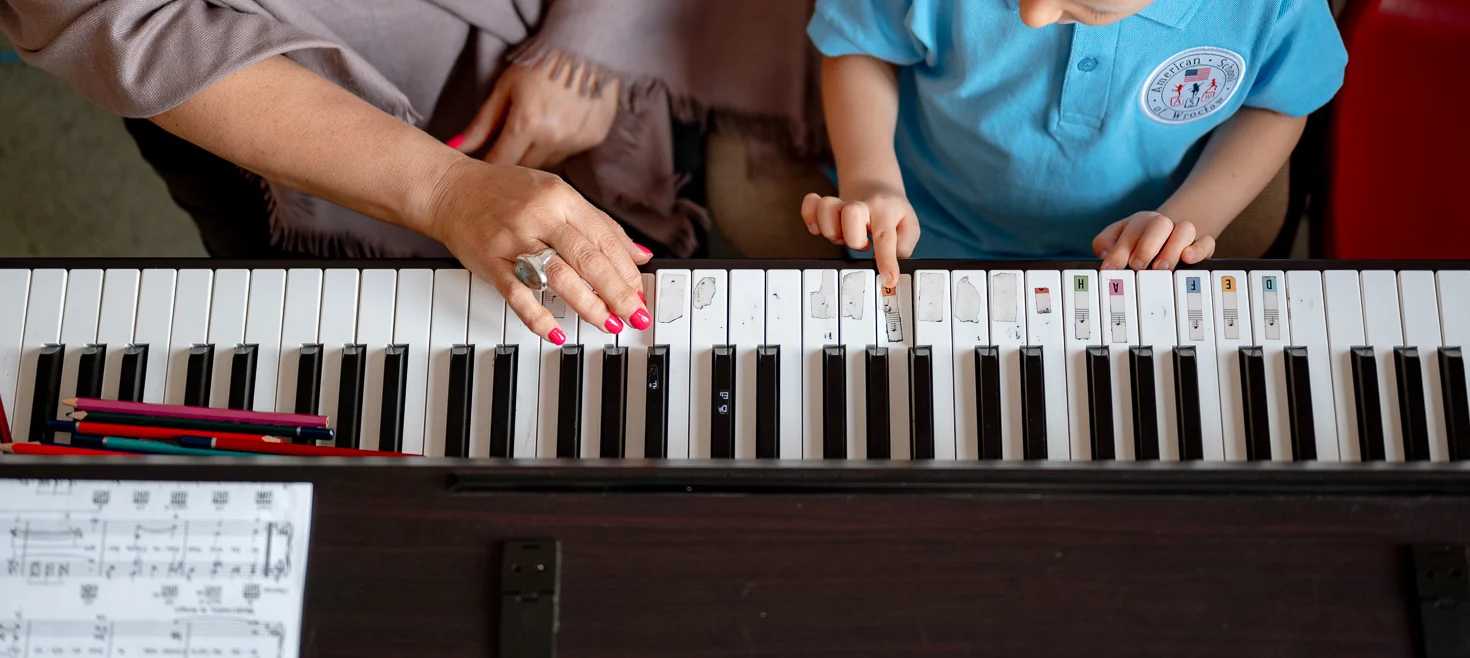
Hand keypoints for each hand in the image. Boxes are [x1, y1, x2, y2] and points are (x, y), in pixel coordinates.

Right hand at [424, 158, 652, 343]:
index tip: (640, 294)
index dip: (626, 270)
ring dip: (588, 304)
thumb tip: (639, 254)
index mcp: (561, 197)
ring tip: (608, 324)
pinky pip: (517, 294)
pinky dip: (538, 316)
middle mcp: (540, 216)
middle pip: (587, 258)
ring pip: (558, 276)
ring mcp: (514, 239)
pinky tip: (556, 333)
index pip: (604, 238)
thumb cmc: (506, 192)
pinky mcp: (490, 261)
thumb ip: (599, 224)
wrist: (450, 189)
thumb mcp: (557, 195)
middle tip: (635, 315)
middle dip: (617, 291)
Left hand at [450, 61, 620, 168]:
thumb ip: (481, 124)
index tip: (481, 165)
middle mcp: (553, 137)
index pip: (499, 163)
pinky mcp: (593, 139)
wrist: (586, 46)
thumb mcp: (504, 89)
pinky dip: (559, 145)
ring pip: (546, 163)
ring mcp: (575, 140)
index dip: (488, 167)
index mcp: (526, 124)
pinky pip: (568, 153)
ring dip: (536, 153)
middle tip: (508, 142)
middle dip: (512, 158)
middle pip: (523, 167)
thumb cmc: (538, 63)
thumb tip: (455, 147)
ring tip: (536, 128)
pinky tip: (559, 124)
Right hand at [800, 190, 919, 287]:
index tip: (888, 279)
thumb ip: (903, 247)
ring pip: (826, 208)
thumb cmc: (892, 213)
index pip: (885, 236)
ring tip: (844, 237)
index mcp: (885, 210)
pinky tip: (819, 230)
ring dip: (832, 230)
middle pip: (851, 214)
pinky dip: (810, 218)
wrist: (876, 187)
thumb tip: (890, 266)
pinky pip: (809, 206)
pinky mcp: (824, 205)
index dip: (886, 260)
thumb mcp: (908, 227)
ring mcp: (840, 203)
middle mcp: (861, 204)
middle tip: (863, 244)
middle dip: (854, 239)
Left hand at [1093, 212, 1216, 270]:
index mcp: (1139, 222)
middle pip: (1159, 224)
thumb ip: (1105, 244)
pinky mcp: (1201, 244)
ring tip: (1161, 268)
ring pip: (1185, 230)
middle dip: (1146, 246)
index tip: (1111, 269)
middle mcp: (1162, 224)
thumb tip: (1105, 253)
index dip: (1119, 251)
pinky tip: (1188, 258)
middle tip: (1137, 266)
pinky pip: (1206, 241)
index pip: (1130, 231)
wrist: (1167, 237)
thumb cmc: (1136, 243)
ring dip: (1172, 248)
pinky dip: (1199, 249)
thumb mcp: (1116, 240)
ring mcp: (1183, 233)